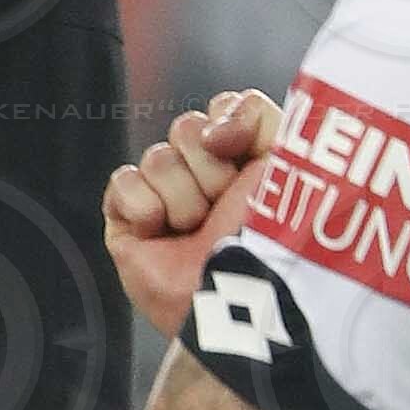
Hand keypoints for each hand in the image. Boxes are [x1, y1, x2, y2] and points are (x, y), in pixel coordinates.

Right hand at [103, 91, 282, 341]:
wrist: (239, 303)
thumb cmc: (273, 245)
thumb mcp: (286, 163)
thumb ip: (260, 115)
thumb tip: (210, 125)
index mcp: (247, 159)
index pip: (224, 107)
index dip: (231, 123)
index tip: (240, 154)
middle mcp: (205, 175)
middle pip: (187, 127)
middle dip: (210, 169)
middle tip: (223, 208)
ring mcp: (165, 198)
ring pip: (157, 156)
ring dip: (183, 198)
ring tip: (197, 232)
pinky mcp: (129, 223)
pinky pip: (123, 181)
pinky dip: (144, 207)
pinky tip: (162, 233)